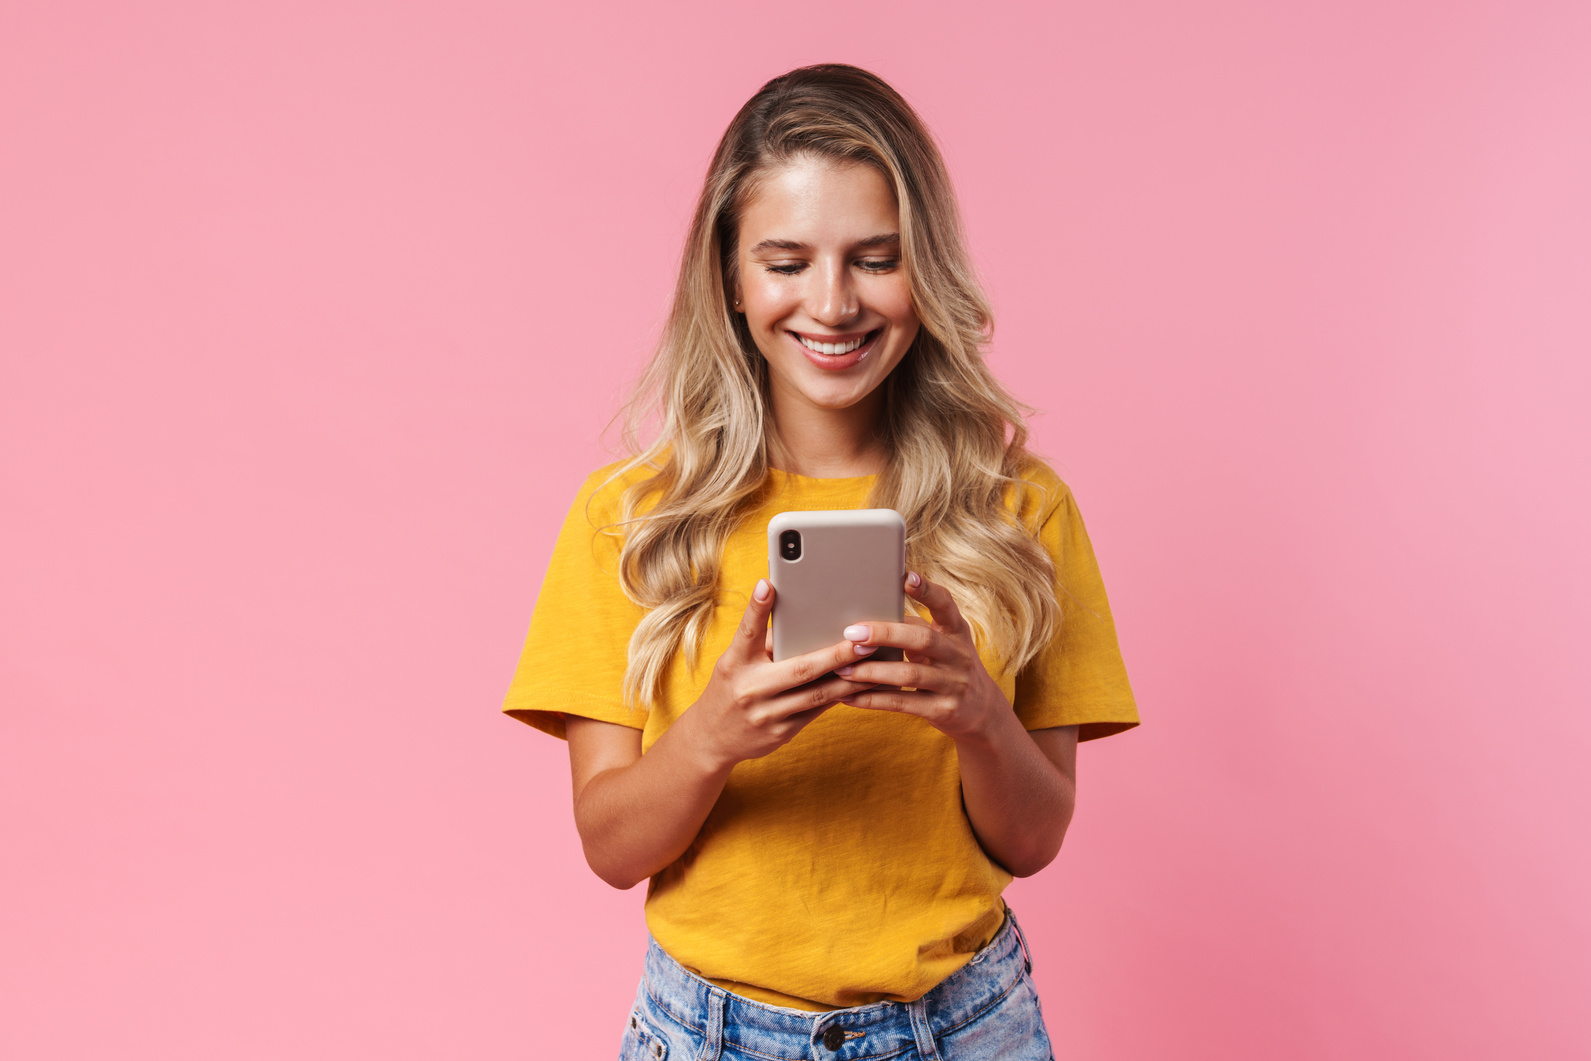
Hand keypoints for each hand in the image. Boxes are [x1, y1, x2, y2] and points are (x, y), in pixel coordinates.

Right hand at [680, 579, 879, 773]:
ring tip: (875, 663)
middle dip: (835, 655)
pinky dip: (840, 696)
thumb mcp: (735, 662)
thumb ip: (763, 641)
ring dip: (849, 679)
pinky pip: (817, 712)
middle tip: (865, 641)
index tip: (768, 584)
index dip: (757, 608)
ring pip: (817, 695)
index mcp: (735, 663)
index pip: (746, 632)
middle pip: (799, 670)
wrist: (711, 739)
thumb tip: (800, 615)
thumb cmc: (730, 688)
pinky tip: (861, 685)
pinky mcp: (781, 734)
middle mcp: (750, 689)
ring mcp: (766, 715)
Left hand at [836, 572, 1008, 742]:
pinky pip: (903, 703)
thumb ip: (915, 629)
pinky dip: (873, 699)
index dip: (927, 590)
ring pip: (908, 674)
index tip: (906, 576)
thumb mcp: (944, 644)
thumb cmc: (949, 667)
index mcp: (956, 631)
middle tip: (851, 633)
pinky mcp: (943, 710)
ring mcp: (953, 683)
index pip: (945, 604)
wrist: (983, 712)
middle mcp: (958, 654)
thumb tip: (868, 615)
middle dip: (884, 634)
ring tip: (841, 669)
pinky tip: (848, 696)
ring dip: (871, 671)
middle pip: (922, 639)